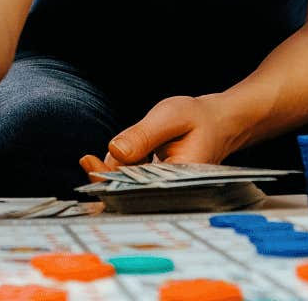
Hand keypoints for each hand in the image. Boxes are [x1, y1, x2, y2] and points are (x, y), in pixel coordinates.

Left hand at [78, 94, 250, 175]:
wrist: (218, 122)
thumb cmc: (199, 119)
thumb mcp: (171, 117)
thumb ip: (143, 135)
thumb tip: (115, 151)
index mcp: (177, 181)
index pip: (136, 190)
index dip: (110, 182)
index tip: (91, 164)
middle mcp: (168, 190)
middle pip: (127, 191)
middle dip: (106, 175)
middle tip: (88, 159)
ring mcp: (159, 187)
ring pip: (125, 182)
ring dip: (113, 168)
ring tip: (119, 150)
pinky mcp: (153, 180)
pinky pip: (129, 176)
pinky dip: (121, 165)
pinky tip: (128, 151)